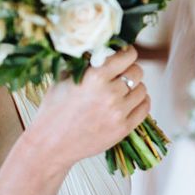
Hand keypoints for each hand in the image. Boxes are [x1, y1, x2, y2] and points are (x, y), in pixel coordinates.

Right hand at [28, 46, 149, 168]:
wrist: (50, 144)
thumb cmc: (53, 111)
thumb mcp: (63, 79)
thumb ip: (84, 64)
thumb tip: (102, 51)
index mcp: (95, 77)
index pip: (127, 57)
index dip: (127, 54)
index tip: (125, 55)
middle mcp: (110, 94)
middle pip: (137, 72)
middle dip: (130, 70)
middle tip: (121, 74)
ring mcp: (118, 112)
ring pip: (143, 90)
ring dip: (135, 88)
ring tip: (123, 90)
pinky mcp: (124, 128)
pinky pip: (144, 108)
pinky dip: (140, 102)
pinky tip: (130, 101)